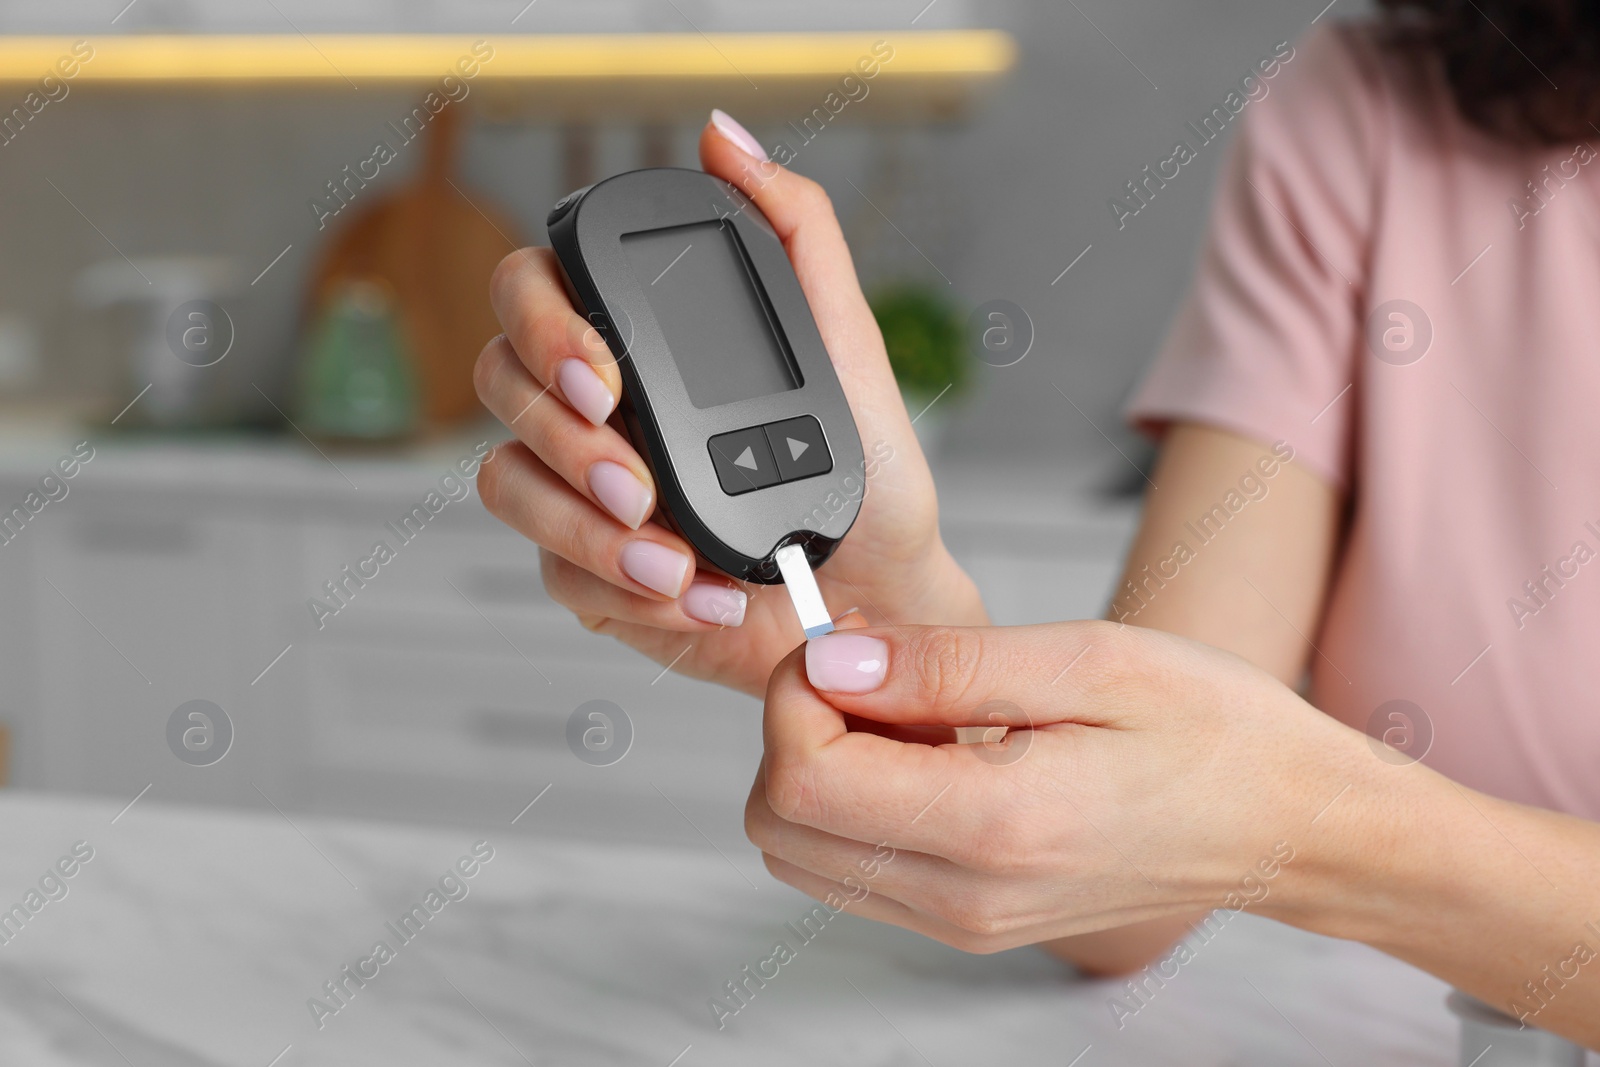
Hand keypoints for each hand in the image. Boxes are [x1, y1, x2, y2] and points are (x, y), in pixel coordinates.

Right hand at [474, 111, 983, 696]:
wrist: (882, 595)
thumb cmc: (869, 474)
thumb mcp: (846, 343)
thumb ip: (793, 233)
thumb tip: (725, 138)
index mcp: (642, 344)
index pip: (537, 292)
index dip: (548, 329)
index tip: (610, 380)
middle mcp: (600, 410)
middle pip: (499, 383)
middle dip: (564, 437)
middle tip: (639, 484)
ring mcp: (583, 492)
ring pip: (508, 484)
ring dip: (588, 528)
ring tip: (678, 559)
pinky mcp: (591, 574)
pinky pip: (555, 574)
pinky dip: (623, 589)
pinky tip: (696, 594)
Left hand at [745, 621, 1375, 949]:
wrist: (1287, 824)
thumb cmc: (1214, 734)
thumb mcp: (1088, 659)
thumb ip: (945, 664)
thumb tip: (832, 661)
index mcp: (997, 827)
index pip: (802, 778)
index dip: (798, 694)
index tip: (850, 644)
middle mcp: (967, 896)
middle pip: (781, 824)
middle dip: (800, 728)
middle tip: (876, 668)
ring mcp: (965, 921)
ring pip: (806, 851)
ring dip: (826, 765)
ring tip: (915, 707)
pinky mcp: (968, 920)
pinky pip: (857, 865)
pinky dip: (862, 800)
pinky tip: (932, 748)